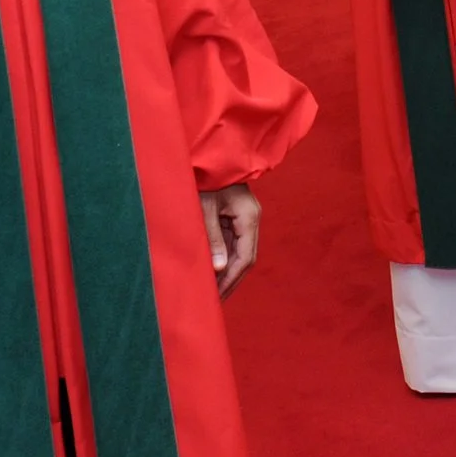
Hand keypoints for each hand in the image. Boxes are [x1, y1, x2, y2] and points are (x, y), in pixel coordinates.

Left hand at [199, 183, 260, 297]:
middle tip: (213, 301)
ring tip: (210, 291)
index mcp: (249, 217)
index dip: (232, 280)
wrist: (206, 155)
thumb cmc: (204, 178)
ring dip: (226, 271)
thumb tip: (220, 269)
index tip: (217, 297)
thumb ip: (213, 239)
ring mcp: (244, 217)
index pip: (245, 258)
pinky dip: (222, 257)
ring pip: (238, 251)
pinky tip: (211, 270)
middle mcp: (251, 219)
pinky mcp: (234, 215)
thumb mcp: (204, 209)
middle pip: (245, 258)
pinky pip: (231, 242)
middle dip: (230, 280)